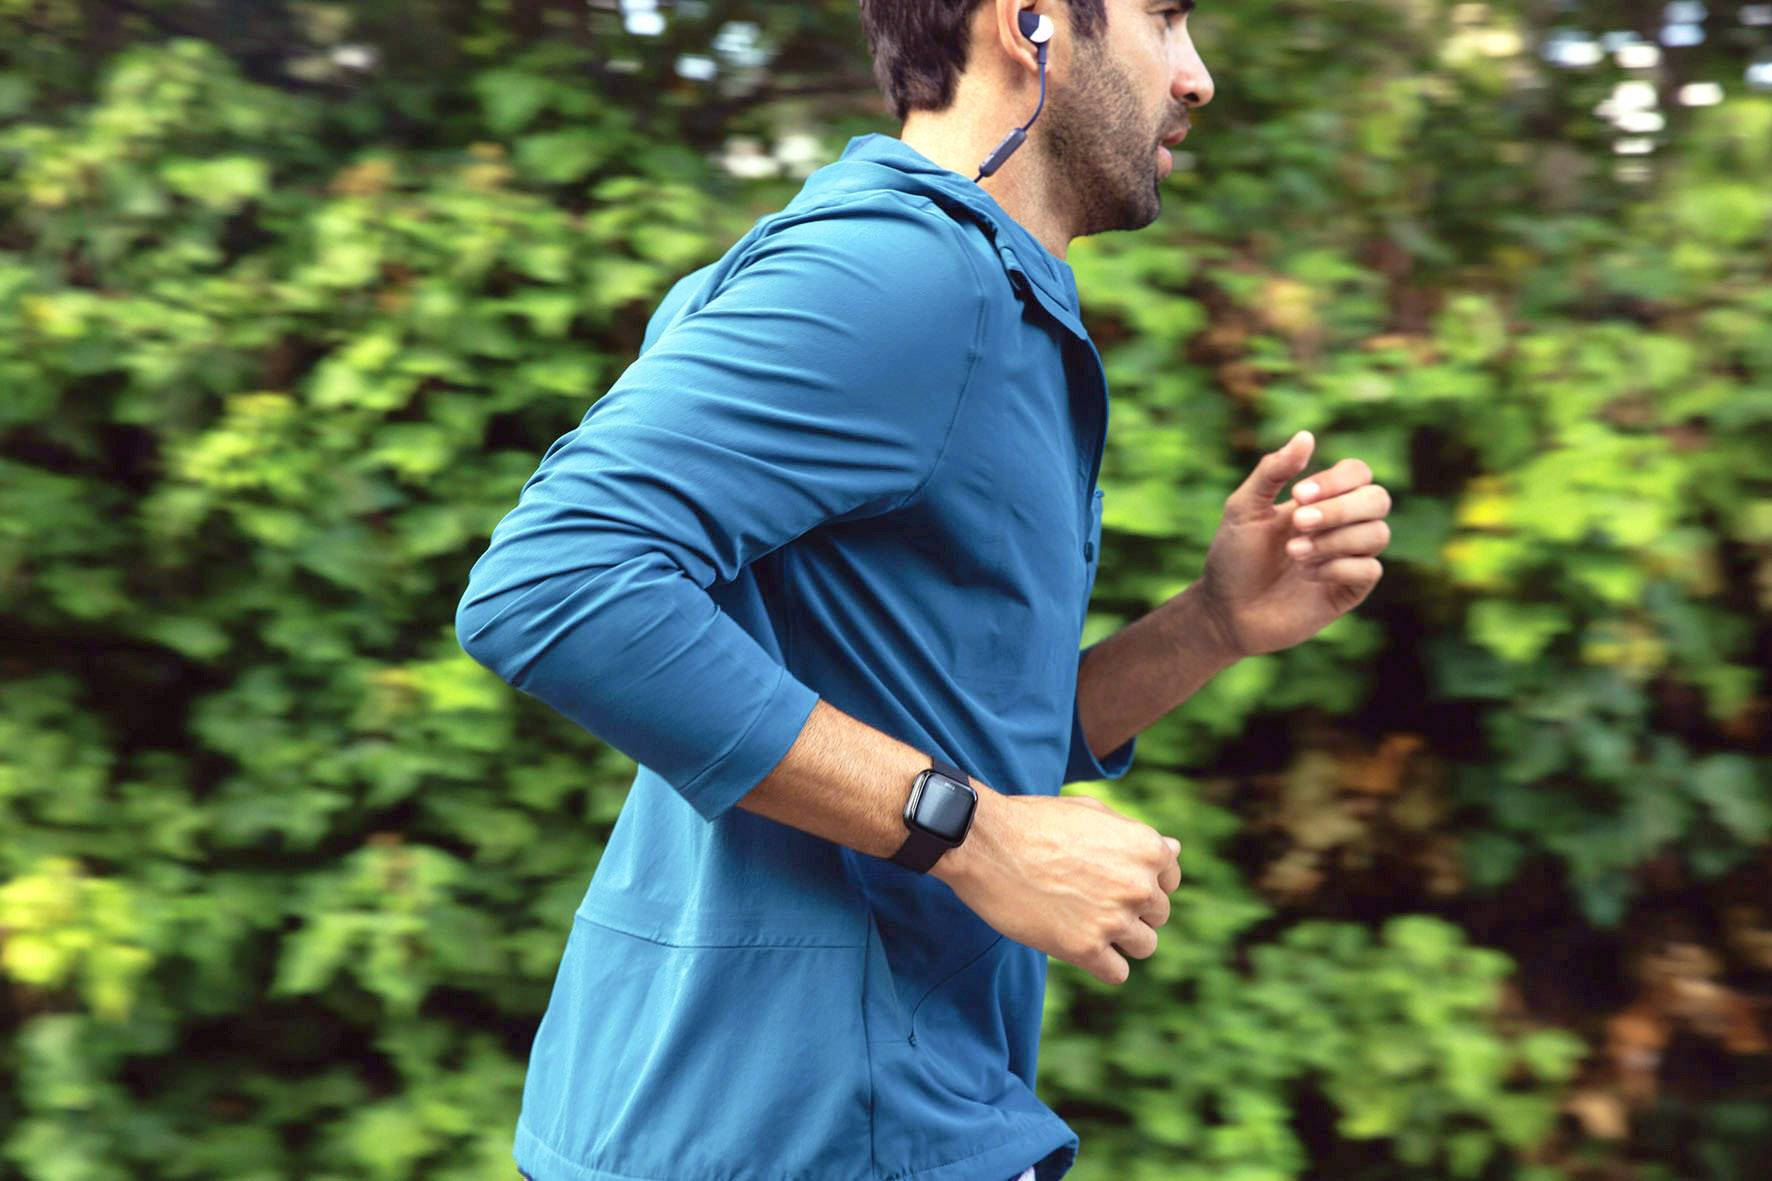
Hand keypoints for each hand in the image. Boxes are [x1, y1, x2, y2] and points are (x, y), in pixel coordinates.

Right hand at [933, 785, 1182, 985]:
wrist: (985, 842)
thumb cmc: (1034, 821)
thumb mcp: (1091, 813)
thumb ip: (1135, 835)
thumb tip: (1174, 849)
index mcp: (1146, 848)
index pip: (1170, 880)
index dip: (1142, 881)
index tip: (1111, 881)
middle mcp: (1139, 885)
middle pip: (1158, 915)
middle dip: (1131, 910)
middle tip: (1090, 900)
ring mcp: (1114, 920)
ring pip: (1144, 947)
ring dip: (1120, 940)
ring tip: (1084, 923)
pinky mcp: (1086, 949)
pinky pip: (1117, 973)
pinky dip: (1102, 964)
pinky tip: (1077, 945)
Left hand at [1194, 430, 1390, 659]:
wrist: (1224, 611)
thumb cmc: (1233, 558)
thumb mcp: (1243, 508)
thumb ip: (1272, 471)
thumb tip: (1306, 436)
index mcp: (1320, 501)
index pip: (1358, 473)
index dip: (1337, 479)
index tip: (1297, 494)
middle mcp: (1340, 526)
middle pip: (1378, 499)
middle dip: (1340, 508)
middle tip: (1298, 522)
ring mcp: (1347, 559)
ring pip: (1378, 534)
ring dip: (1334, 539)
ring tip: (1293, 554)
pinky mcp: (1348, 591)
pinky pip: (1370, 570)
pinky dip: (1339, 567)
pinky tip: (1306, 576)